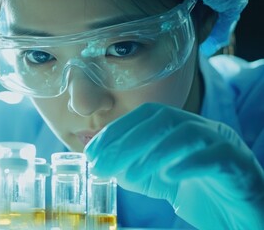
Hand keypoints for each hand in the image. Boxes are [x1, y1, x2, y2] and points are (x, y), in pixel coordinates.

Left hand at [85, 102, 263, 228]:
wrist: (238, 215)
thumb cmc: (197, 192)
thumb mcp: (156, 179)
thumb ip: (131, 168)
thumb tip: (101, 163)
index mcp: (181, 127)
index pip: (145, 115)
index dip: (115, 131)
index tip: (91, 152)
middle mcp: (202, 128)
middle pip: (161, 120)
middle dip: (126, 142)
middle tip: (102, 166)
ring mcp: (222, 143)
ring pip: (187, 133)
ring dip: (151, 153)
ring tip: (129, 176)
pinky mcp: (239, 165)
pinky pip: (216, 157)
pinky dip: (188, 164)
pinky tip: (168, 177)